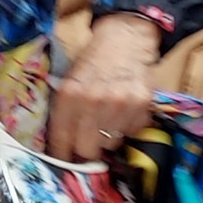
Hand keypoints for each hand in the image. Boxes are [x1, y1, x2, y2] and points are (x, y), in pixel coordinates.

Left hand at [47, 12, 159, 162]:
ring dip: (107, 138)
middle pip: (87, 150)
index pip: (62, 139)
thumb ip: (65, 111)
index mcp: (69, 95)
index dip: (61, 155)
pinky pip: (131, 133)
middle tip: (86, 144)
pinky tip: (123, 112)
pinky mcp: (142, 106)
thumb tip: (61, 145)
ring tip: (106, 120)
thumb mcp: (69, 81)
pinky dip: (126, 128)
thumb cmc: (92, 63)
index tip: (62, 163)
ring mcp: (120, 105)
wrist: (125, 39)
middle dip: (85, 151)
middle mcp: (94, 102)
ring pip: (111, 143)